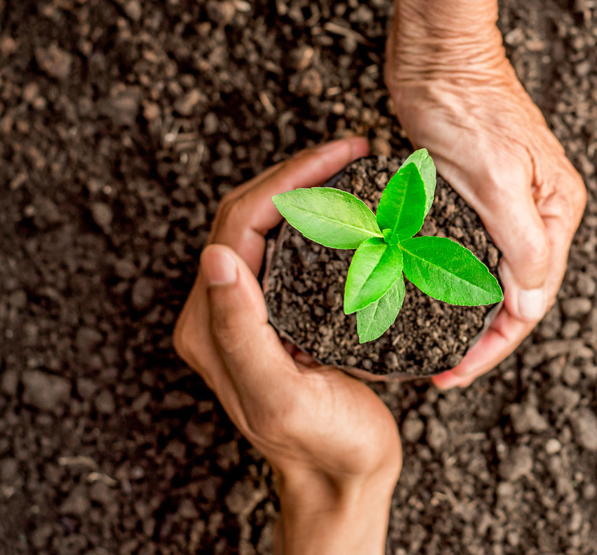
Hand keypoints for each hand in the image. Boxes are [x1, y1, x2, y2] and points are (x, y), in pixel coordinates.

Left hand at [173, 138, 400, 554]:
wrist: (346, 476)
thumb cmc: (323, 444)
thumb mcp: (282, 395)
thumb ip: (242, 330)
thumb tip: (215, 256)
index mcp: (212, 324)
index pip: (240, 225)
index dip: (289, 181)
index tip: (342, 156)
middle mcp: (223, 310)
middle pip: (251, 215)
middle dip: (299, 173)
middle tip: (353, 150)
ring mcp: (253, 310)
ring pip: (270, 226)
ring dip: (308, 189)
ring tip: (354, 167)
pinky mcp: (282, 314)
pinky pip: (292, 249)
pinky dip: (321, 218)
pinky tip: (355, 210)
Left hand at [386, 27, 586, 389]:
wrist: (437, 51)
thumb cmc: (465, 104)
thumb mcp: (497, 177)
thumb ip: (520, 243)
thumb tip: (530, 303)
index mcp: (556, 213)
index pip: (533, 300)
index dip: (495, 345)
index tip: (456, 374)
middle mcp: (540, 215)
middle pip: (516, 296)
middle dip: (482, 339)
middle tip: (442, 372)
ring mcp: (510, 206)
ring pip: (493, 279)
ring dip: (468, 315)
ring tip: (434, 348)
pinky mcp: (479, 197)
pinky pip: (472, 255)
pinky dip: (454, 282)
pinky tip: (430, 300)